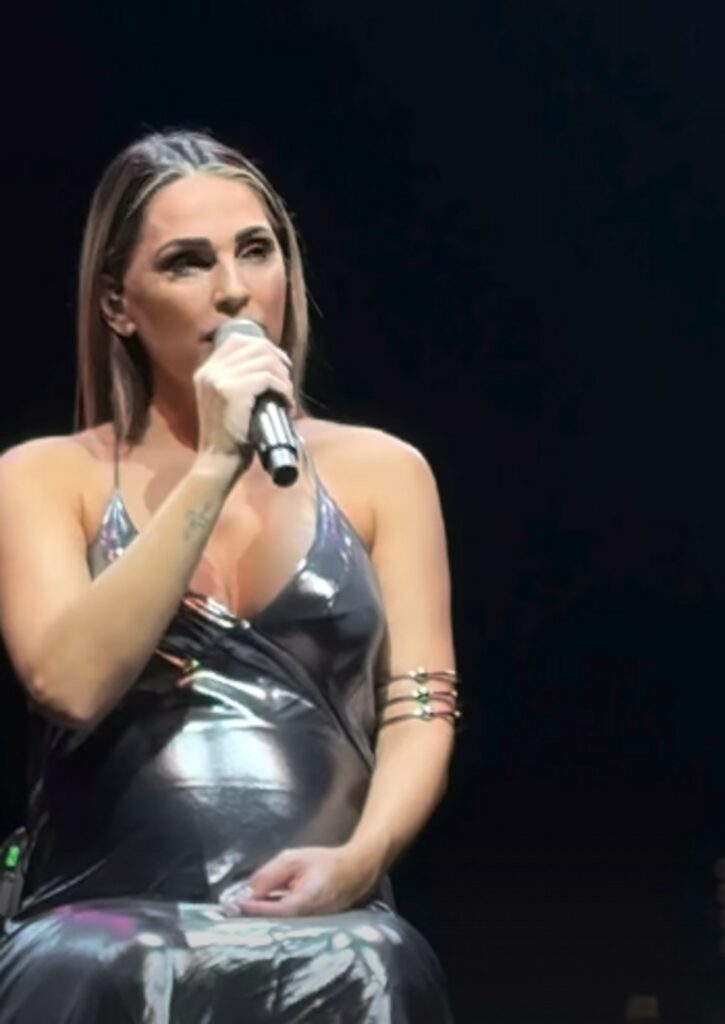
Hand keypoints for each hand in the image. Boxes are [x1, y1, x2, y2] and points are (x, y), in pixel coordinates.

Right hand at [193, 332, 295, 458]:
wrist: (218, 462)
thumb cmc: (228, 438)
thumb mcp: (225, 402)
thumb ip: (236, 381)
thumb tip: (269, 365)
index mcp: (206, 371)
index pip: (237, 340)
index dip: (265, 347)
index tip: (280, 365)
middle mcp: (210, 370)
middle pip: (255, 346)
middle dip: (279, 361)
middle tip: (288, 383)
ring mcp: (219, 379)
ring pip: (265, 361)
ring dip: (284, 378)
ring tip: (287, 396)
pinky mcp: (233, 391)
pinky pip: (268, 378)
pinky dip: (284, 390)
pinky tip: (287, 404)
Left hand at [219, 845, 380, 917]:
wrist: (356, 871)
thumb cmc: (324, 862)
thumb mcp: (295, 859)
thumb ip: (270, 874)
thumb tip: (247, 891)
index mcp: (303, 903)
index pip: (270, 912)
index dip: (250, 909)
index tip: (231, 905)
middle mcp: (306, 921)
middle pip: (272, 925)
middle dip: (251, 918)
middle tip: (230, 911)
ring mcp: (309, 928)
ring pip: (278, 927)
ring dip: (260, 920)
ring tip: (240, 912)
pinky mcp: (310, 929)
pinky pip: (286, 926)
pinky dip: (271, 919)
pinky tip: (259, 912)